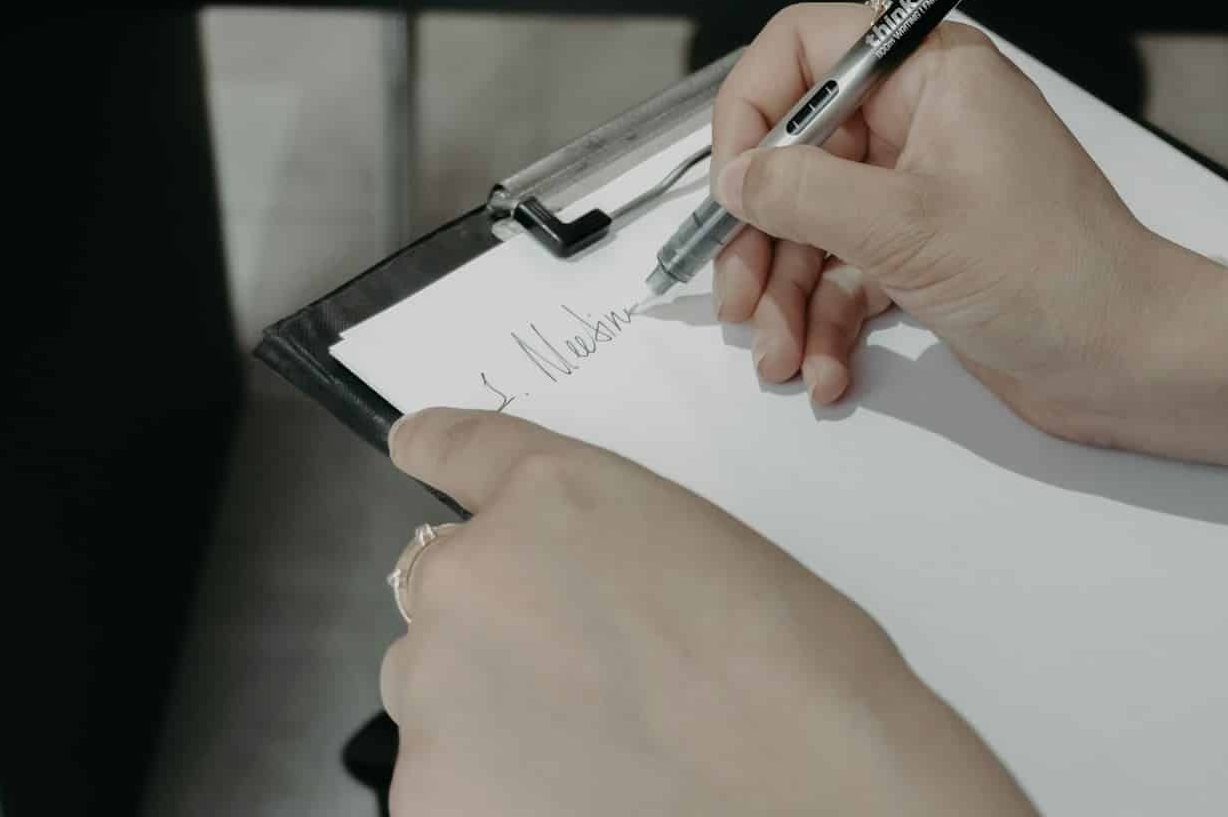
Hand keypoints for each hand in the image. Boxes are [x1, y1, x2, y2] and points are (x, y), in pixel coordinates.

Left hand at [381, 408, 1036, 816]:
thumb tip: (566, 586)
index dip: (433, 446)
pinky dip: (494, 790)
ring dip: (492, 710)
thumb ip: (603, 545)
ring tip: (602, 748)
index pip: (458, 449)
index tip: (416, 445)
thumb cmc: (792, 672)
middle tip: (593, 677)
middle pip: (445, 595)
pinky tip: (585, 793)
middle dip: (499, 626)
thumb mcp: (702, 549)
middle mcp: (471, 572)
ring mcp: (437, 686)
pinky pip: (444, 780)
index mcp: (550, 493)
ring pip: (437, 692)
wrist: (811, 781)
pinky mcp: (429, 791)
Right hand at [710, 3, 1227, 452]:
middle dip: (761, 233)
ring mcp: (923, 188)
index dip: (755, 110)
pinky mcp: (926, 251)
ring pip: (814, 224)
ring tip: (780, 357)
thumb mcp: (905, 226)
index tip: (733, 182)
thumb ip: (803, 191)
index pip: (805, 50)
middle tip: (738, 296)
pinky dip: (827, 322)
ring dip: (788, 295)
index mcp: (931, 73)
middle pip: (797, 152)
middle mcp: (924, 119)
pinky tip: (826, 369)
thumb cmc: (1056, 273)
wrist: (1130, 358)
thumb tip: (738, 175)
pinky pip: (848, 272)